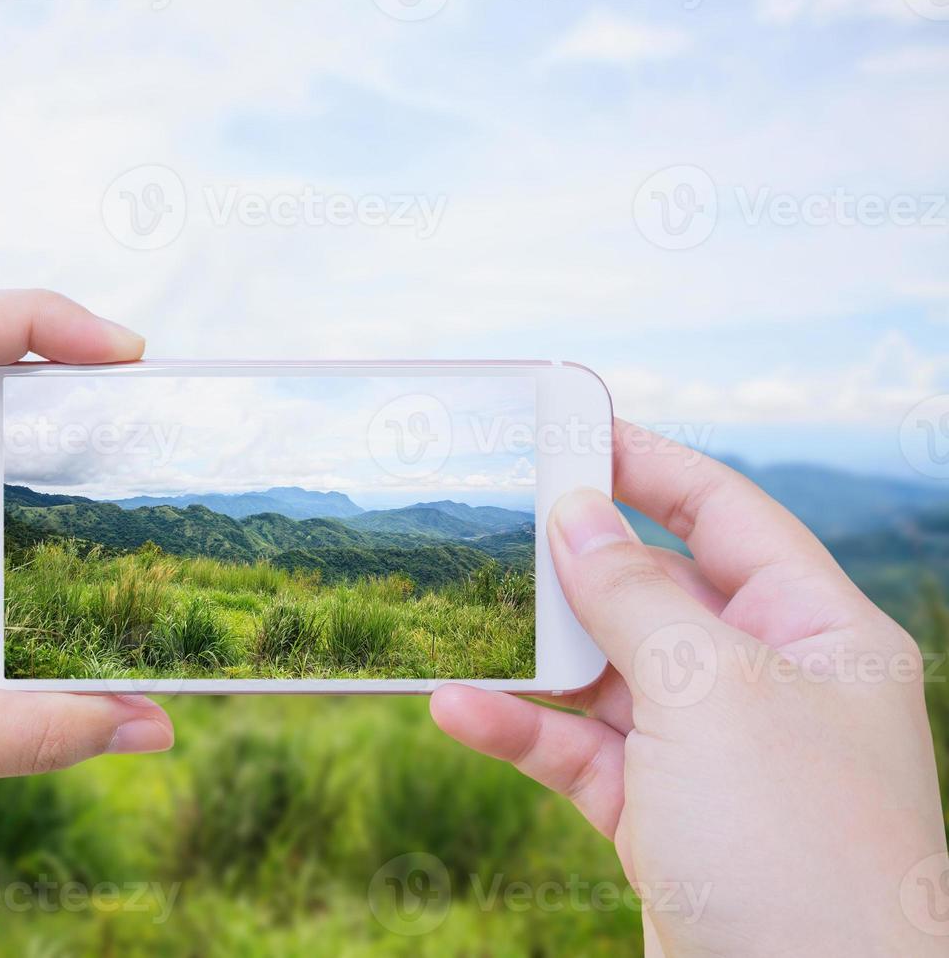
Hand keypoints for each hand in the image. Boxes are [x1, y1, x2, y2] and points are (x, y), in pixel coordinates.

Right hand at [431, 421, 947, 954]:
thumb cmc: (793, 847)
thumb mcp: (707, 692)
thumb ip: (630, 595)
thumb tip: (573, 512)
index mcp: (819, 633)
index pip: (727, 516)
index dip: (648, 466)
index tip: (567, 429)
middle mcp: (769, 685)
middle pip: (656, 591)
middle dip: (574, 562)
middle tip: (489, 516)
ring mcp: (713, 755)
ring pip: (605, 675)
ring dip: (531, 655)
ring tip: (457, 617)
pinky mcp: (661, 818)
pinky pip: (579, 753)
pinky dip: (520, 731)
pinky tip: (458, 710)